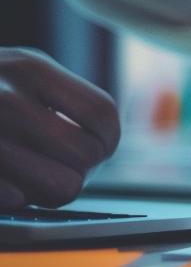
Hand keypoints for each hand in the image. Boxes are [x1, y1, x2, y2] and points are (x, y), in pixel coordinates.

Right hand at [0, 48, 119, 207]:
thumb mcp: (13, 74)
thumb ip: (58, 97)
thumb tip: (103, 145)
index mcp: (27, 67)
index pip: (102, 114)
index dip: (105, 142)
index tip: (93, 152)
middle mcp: (3, 95)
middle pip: (85, 155)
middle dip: (75, 169)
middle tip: (49, 168)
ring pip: (61, 186)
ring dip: (47, 191)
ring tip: (24, 177)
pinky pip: (17, 199)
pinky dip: (13, 197)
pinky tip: (2, 184)